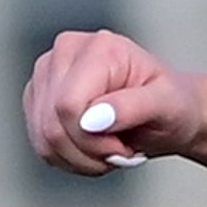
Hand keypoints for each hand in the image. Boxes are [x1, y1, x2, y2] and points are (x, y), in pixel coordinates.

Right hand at [24, 29, 204, 172]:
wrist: (164, 111)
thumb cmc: (169, 104)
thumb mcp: (165, 105)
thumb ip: (132, 107)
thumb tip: (94, 117)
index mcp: (98, 48)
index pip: (68, 106)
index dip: (92, 140)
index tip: (122, 145)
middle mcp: (66, 53)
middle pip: (52, 126)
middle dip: (87, 152)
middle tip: (117, 149)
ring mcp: (48, 75)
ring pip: (44, 140)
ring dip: (79, 158)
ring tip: (107, 147)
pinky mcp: (38, 99)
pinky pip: (41, 145)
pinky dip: (68, 158)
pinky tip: (91, 148)